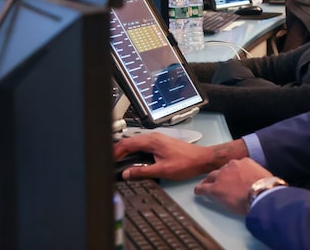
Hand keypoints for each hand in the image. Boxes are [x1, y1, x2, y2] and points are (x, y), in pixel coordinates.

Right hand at [113, 132, 247, 180]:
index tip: (108, 160)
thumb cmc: (186, 162)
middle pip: (130, 141)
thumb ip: (142, 171)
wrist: (202, 159)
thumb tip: (127, 173)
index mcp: (152, 141)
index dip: (115, 152)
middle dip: (118, 151)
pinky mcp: (161, 143)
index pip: (127, 143)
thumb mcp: (162, 170)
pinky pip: (143, 145)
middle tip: (110, 162)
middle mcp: (154, 137)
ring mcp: (158, 139)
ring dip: (126, 151)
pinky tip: (133, 159)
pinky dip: (135, 151)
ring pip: (136, 143)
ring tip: (118, 162)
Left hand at [194, 158, 272, 214]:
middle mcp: (231, 166)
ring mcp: (221, 176)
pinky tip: (198, 192)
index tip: (232, 178)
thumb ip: (255, 176)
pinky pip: (204, 188)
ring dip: (209, 182)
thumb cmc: (266, 187)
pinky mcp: (215, 188)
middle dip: (219, 176)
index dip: (232, 173)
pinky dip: (200, 190)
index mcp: (244, 162)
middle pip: (221, 170)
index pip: (234, 166)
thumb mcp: (264, 175)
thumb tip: (256, 183)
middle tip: (218, 181)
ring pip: (211, 177)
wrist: (261, 194)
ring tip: (205, 185)